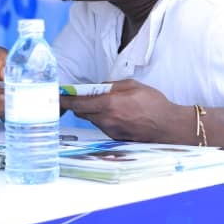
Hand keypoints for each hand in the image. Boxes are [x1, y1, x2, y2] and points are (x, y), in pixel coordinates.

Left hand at [60, 79, 183, 142]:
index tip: (56, 97)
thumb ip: (111, 86)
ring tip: (108, 103)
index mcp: (110, 105)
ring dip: (92, 110)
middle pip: (81, 112)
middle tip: (82, 95)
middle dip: (79, 103)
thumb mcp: (132, 85)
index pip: (78, 104)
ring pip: (91, 119)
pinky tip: (117, 113)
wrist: (167, 126)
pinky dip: (102, 118)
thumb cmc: (153, 103)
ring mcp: (110, 131)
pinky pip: (102, 125)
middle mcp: (107, 120)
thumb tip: (96, 88)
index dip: (64, 100)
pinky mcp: (114, 137)